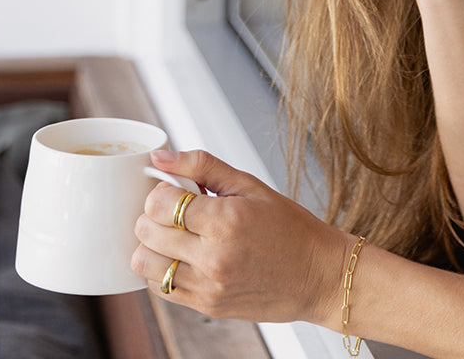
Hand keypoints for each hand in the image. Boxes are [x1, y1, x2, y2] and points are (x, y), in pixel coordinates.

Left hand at [131, 150, 347, 324]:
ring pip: (144, 264)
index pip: (159, 203)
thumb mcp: (251, 185)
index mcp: (225, 220)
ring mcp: (207, 286)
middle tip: (177, 210)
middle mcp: (212, 257)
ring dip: (153, 244)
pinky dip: (163, 269)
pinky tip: (185, 256)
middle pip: (146, 231)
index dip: (162, 191)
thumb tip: (160, 157)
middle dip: (154, 214)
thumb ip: (203, 166)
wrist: (318, 275)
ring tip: (177, 235)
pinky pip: (160, 288)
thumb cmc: (290, 227)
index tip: (178, 190)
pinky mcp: (206, 306)